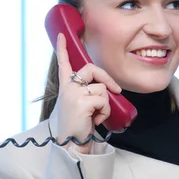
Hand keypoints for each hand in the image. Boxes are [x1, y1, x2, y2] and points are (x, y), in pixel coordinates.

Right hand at [52, 33, 121, 153]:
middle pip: (92, 69)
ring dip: (104, 104)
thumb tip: (107, 87)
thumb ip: (87, 92)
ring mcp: (74, 93)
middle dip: (107, 78)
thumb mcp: (79, 104)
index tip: (62, 36)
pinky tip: (94, 120)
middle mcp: (67, 87)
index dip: (62, 48)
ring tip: (94, 115)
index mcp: (65, 86)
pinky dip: (104, 112)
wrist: (71, 143)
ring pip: (102, 88)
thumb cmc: (77, 125)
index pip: (63, 63)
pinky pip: (104, 100)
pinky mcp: (82, 101)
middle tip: (116, 89)